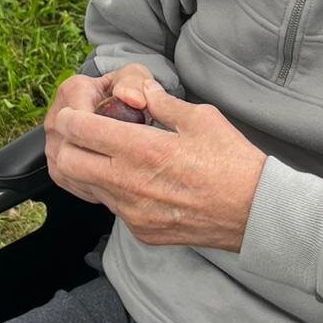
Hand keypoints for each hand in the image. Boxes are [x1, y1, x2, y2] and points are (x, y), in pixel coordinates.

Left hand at [49, 79, 265, 250]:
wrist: (255, 212)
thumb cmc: (232, 161)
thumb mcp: (200, 118)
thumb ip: (162, 102)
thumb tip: (142, 91)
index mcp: (141, 148)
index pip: (79, 129)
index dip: (71, 115)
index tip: (78, 110)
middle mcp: (128, 183)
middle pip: (67, 161)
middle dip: (69, 142)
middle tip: (86, 132)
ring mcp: (132, 212)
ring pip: (86, 186)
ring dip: (90, 166)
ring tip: (113, 154)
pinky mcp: (141, 230)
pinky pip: (112, 206)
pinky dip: (114, 190)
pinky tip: (137, 179)